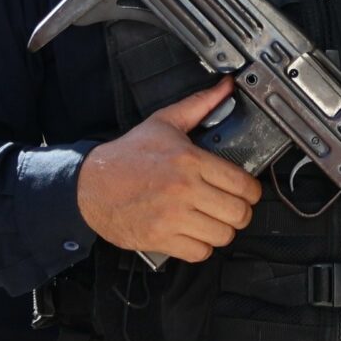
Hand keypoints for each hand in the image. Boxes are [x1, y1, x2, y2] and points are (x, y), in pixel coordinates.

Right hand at [75, 80, 261, 262]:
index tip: (246, 193)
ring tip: (212, 221)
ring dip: (221, 230)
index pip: (243, 185)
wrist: (89, 185)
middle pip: (238, 213)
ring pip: (223, 235)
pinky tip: (194, 233)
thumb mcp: (163, 123)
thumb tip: (224, 88)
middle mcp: (184, 190)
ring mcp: (172, 217)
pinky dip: (201, 247)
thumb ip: (199, 106)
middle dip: (240, 213)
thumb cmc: (126, 156)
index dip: (251, 192)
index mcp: (190, 160)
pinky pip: (200, 253)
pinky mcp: (161, 238)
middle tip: (231, 208)